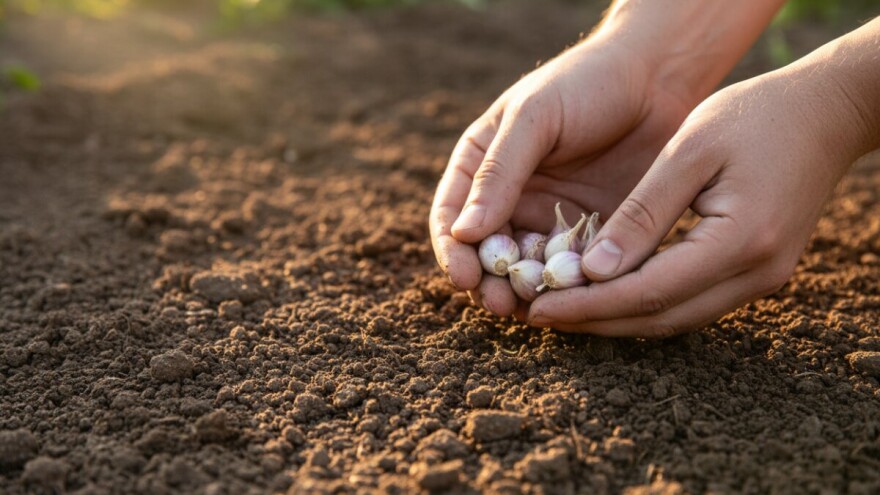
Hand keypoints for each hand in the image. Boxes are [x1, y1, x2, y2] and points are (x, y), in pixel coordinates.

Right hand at [429, 37, 692, 315]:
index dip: (453, 252)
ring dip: (527, 293)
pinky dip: (570, 289)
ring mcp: (549, 220)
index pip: (451, 218)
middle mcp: (509, 199)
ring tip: (537, 308)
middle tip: (501, 304)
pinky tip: (578, 298)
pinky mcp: (590, 236)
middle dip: (489, 284)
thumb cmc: (586, 83)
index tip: (464, 278)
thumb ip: (499, 173)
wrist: (658, 78)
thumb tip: (463, 232)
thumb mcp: (534, 117)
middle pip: (486, 255)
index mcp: (480, 167)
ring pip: (527, 271)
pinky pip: (572, 272)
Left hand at [528, 62, 874, 336]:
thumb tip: (593, 271)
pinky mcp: (757, 274)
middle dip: (595, 322)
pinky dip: (644, 304)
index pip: (649, 292)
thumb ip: (642, 214)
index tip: (539, 307)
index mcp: (740, 241)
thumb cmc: (753, 117)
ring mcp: (762, 280)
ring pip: (675, 318)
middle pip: (660, 318)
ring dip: (616, 319)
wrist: (824, 114)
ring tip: (562, 309)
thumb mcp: (688, 152)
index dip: (589, 306)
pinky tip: (606, 293)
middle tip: (538, 315)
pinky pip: (690, 302)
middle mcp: (756, 275)